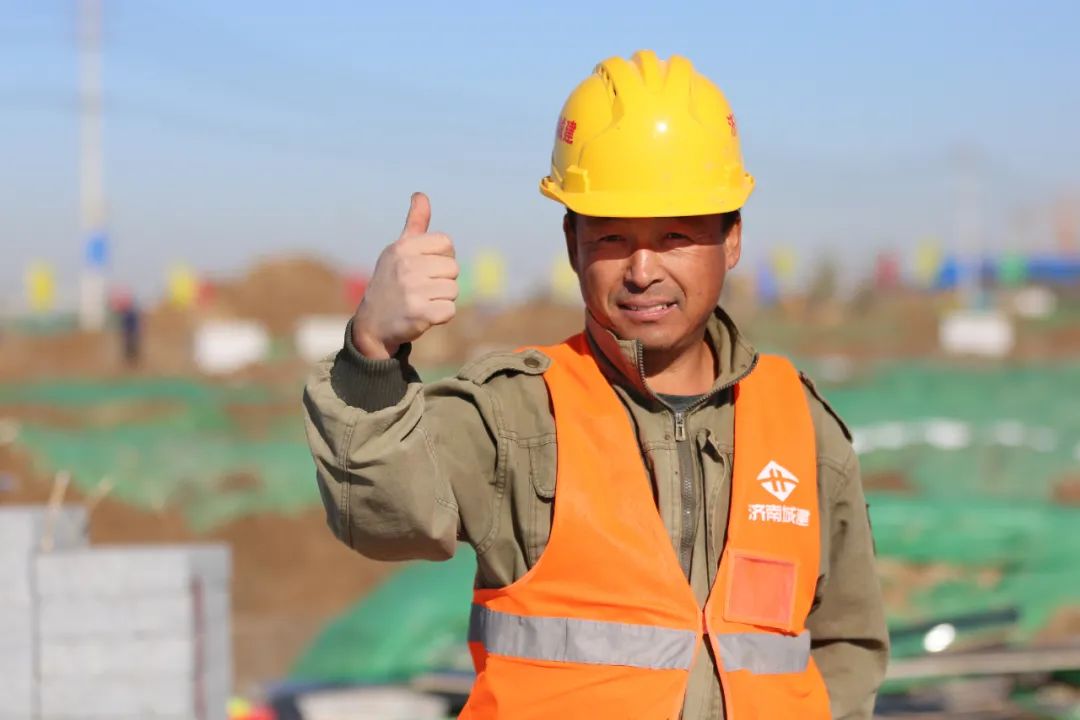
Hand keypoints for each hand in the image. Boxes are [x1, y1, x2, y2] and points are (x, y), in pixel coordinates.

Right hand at [351, 193, 458, 358]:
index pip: (446, 243)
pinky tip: (423, 316)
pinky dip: (441, 316)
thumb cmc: (391, 283)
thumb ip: (415, 224)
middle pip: (453, 269)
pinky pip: (450, 310)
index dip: (441, 258)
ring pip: (454, 290)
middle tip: (422, 289)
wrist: (372, 324)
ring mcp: (412, 290)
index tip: (425, 268)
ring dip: (442, 299)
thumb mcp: (398, 251)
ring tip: (421, 302)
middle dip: (443, 281)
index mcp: (403, 247)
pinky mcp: (420, 313)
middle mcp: (406, 266)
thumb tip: (421, 194)